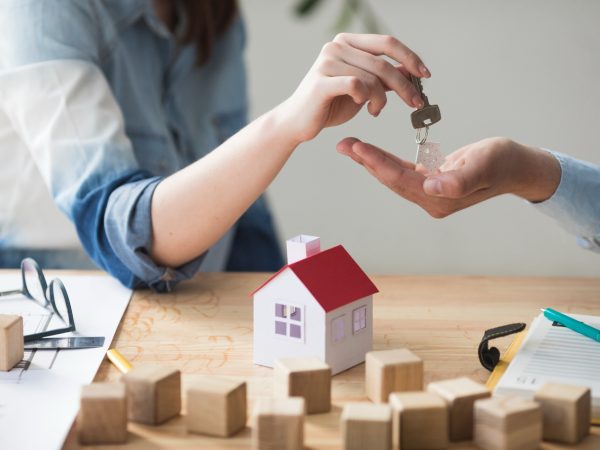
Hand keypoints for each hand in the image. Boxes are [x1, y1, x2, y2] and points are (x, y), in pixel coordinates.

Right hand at [279, 33, 429, 143]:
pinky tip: (365, 108)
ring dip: (382, 99)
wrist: (298, 122)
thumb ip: (383, 78)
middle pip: (383, 63)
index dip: (410, 58)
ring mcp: (327, 62)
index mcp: (347, 42)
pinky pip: (357, 86)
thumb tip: (411, 72)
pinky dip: (367, 99)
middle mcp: (336, 46)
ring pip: (372, 78)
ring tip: (376, 111)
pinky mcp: (321, 82)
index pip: (386, 43)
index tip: (425, 75)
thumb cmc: (329, 104)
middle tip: (415, 103)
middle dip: (404, 86)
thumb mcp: (363, 89)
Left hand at [336, 137, 560, 217]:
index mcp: (440, 198)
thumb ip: (460, 179)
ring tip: (350, 145)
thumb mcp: (484, 165)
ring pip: (393, 175)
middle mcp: (430, 199)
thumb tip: (432, 187)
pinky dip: (385, 160)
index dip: (378, 163)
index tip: (357, 147)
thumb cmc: (503, 162)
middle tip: (343, 144)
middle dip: (366, 161)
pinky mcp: (430, 182)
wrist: (516, 166)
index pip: (401, 180)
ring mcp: (430, 193)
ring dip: (371, 161)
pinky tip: (370, 152)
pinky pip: (402, 171)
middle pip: (391, 179)